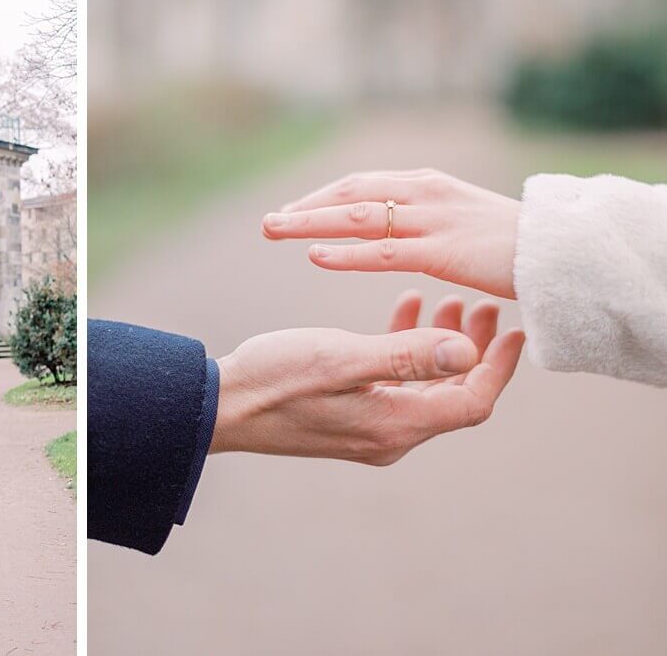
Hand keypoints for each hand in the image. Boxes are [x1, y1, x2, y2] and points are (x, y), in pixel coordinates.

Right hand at [209, 296, 524, 464]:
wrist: (220, 405)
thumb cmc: (275, 378)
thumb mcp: (342, 358)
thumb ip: (406, 355)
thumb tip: (468, 353)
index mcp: (396, 425)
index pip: (471, 401)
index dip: (498, 366)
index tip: (512, 327)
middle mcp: (390, 435)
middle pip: (454, 395)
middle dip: (474, 350)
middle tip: (482, 305)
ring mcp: (369, 428)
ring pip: (425, 388)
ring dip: (440, 347)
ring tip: (444, 299)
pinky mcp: (348, 416)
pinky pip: (394, 386)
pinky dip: (405, 350)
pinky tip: (401, 310)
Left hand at [261, 168, 520, 298]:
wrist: (562, 250)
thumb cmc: (512, 242)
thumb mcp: (461, 219)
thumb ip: (426, 219)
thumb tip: (397, 228)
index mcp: (425, 183)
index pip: (361, 185)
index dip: (322, 197)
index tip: (292, 212)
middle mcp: (422, 192)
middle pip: (349, 193)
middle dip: (305, 208)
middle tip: (268, 222)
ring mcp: (430, 219)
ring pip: (356, 217)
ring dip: (310, 223)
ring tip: (274, 231)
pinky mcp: (440, 250)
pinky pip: (381, 250)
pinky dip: (344, 252)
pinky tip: (316, 255)